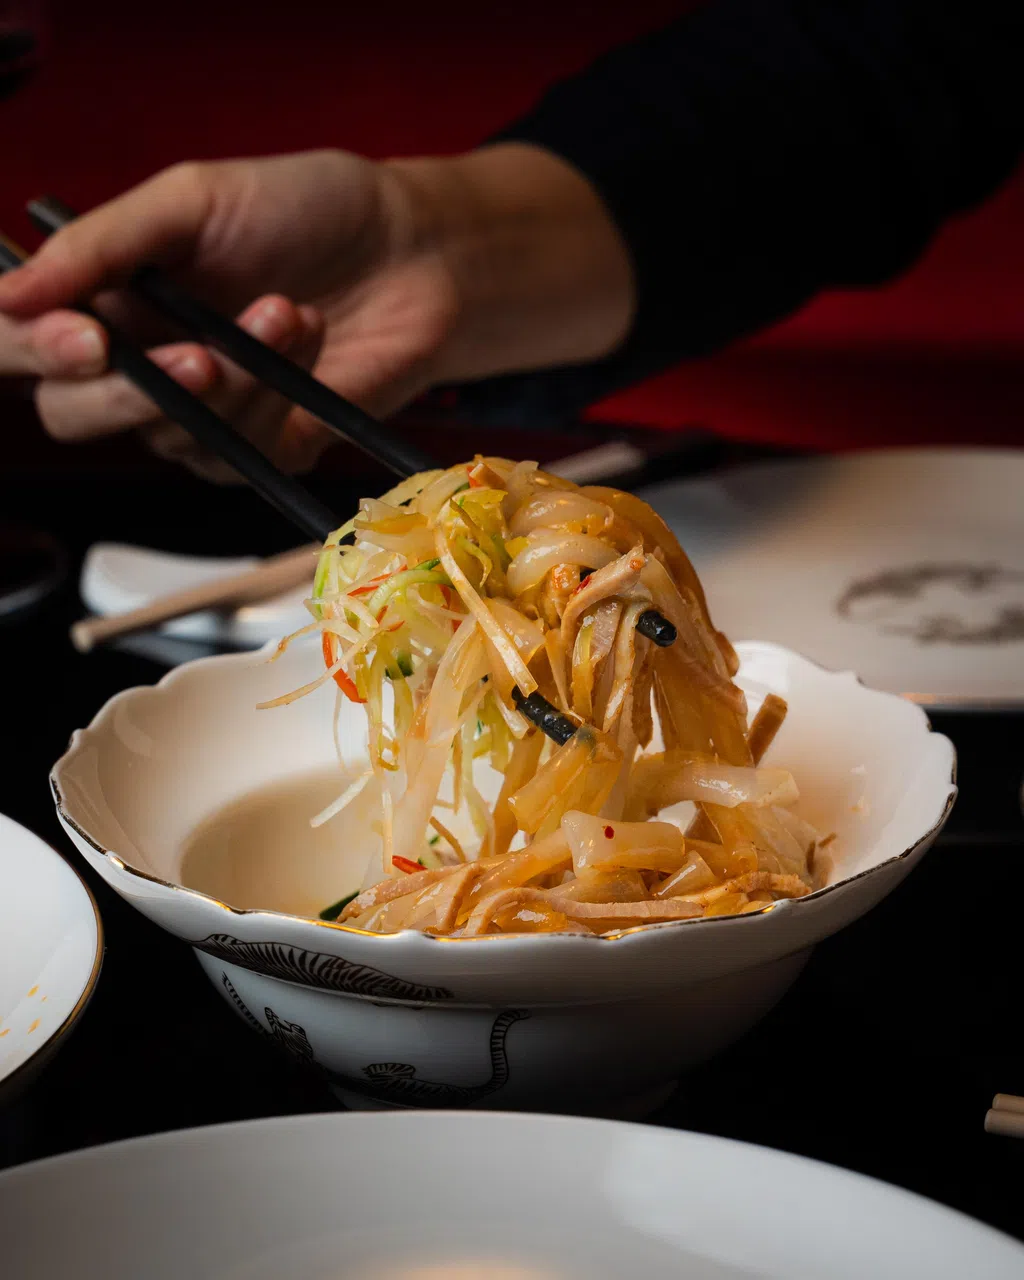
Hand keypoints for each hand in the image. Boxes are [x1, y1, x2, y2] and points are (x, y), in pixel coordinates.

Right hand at [0, 145, 633, 479]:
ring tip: (285, 309)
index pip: (27, 344)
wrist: (415, 251)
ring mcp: (203, 411)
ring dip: (233, 378)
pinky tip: (306, 335)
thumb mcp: (196, 198)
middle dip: (129, 395)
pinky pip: (237, 453)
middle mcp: (142, 359)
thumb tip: (12, 293)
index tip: (86, 338)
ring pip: (168, 437)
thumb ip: (105, 244)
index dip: (37, 352)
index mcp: (107, 294)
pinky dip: (273, 395)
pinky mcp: (263, 448)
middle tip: (196, 356)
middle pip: (75, 414)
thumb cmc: (311, 209)